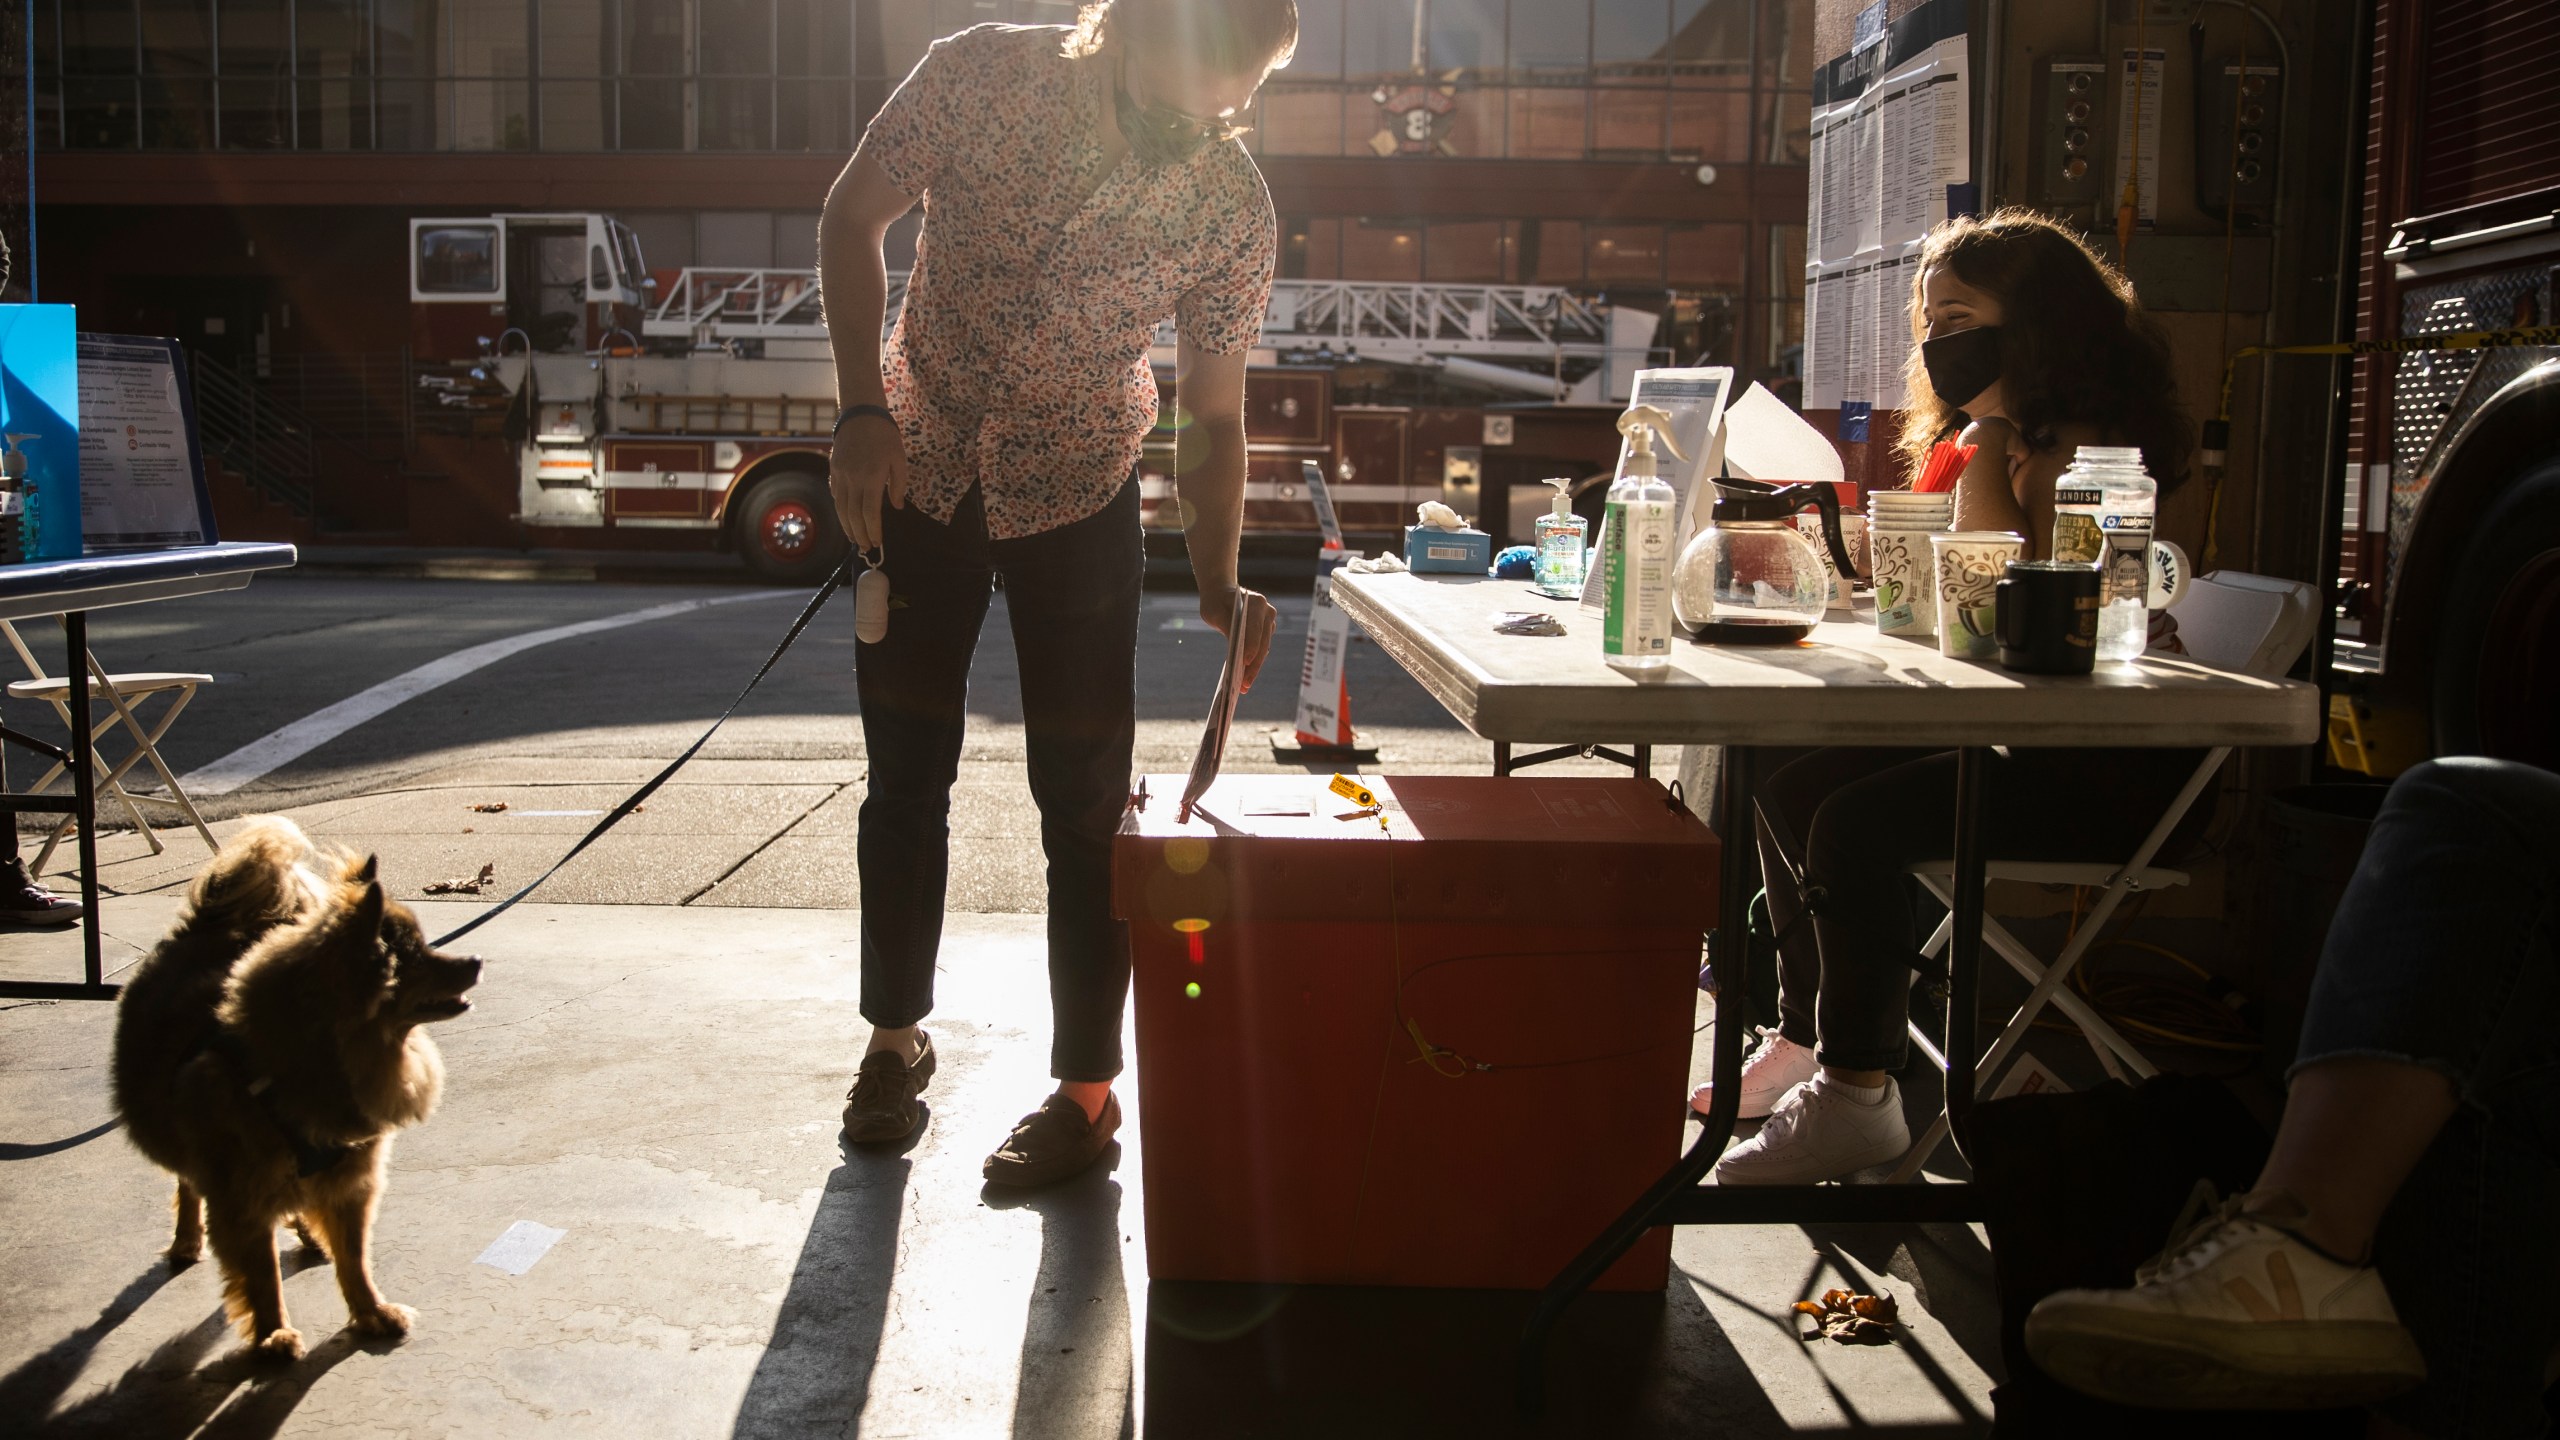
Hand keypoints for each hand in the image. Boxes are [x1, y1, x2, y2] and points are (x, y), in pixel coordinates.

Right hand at [828, 413, 909, 552]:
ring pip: (841, 507)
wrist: (861, 415)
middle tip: (865, 546)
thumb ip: (898, 485)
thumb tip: (897, 507)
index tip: (876, 542)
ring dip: (847, 526)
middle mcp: (853, 479)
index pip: (870, 512)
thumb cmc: (885, 436)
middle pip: (853, 515)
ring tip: (853, 538)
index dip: (873, 530)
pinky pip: (836, 495)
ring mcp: (840, 475)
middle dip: (859, 533)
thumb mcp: (899, 459)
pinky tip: (846, 518)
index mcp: (871, 478)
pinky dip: (840, 509)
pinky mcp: (834, 470)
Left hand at [1201, 585, 1278, 692]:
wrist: (1221, 593)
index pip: (1255, 628)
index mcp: (1256, 602)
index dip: (1251, 646)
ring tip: (1245, 685)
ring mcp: (1269, 621)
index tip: (1245, 662)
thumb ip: (1226, 626)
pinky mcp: (1266, 630)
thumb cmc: (1215, 603)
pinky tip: (1245, 677)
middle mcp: (1267, 611)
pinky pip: (1261, 649)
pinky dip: (1254, 663)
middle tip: (1245, 684)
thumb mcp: (1214, 613)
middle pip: (1262, 642)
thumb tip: (1237, 652)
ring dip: (1255, 667)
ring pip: (1264, 649)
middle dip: (1253, 664)